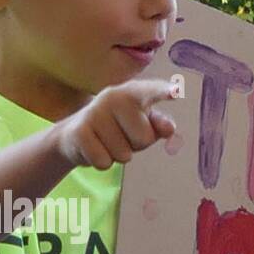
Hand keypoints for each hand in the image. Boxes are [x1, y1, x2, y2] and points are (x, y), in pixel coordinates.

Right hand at [54, 78, 178, 170]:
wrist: (75, 135)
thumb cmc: (119, 128)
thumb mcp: (142, 125)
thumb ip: (159, 125)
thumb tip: (169, 128)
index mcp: (133, 93)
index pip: (151, 92)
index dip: (163, 91)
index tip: (178, 91)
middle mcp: (113, 97)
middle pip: (144, 138)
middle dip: (136, 145)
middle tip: (120, 136)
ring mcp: (94, 112)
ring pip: (124, 154)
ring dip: (117, 155)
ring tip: (106, 141)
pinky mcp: (80, 131)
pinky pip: (104, 162)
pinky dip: (102, 162)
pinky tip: (94, 148)